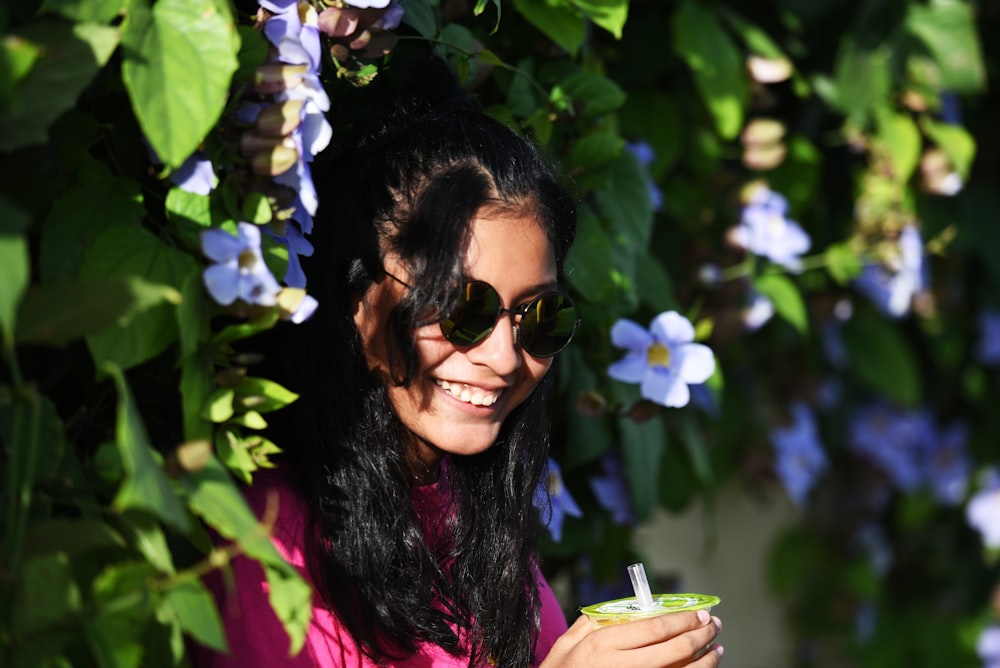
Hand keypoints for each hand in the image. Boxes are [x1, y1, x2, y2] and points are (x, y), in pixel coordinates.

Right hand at [540, 610, 722, 667]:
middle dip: (700, 636)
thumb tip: (620, 609)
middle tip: (713, 627)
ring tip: (716, 651)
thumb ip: (590, 624)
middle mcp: (622, 666)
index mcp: (602, 645)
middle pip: (675, 649)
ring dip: (705, 662)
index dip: (683, 620)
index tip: (699, 613)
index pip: (655, 627)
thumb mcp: (564, 647)